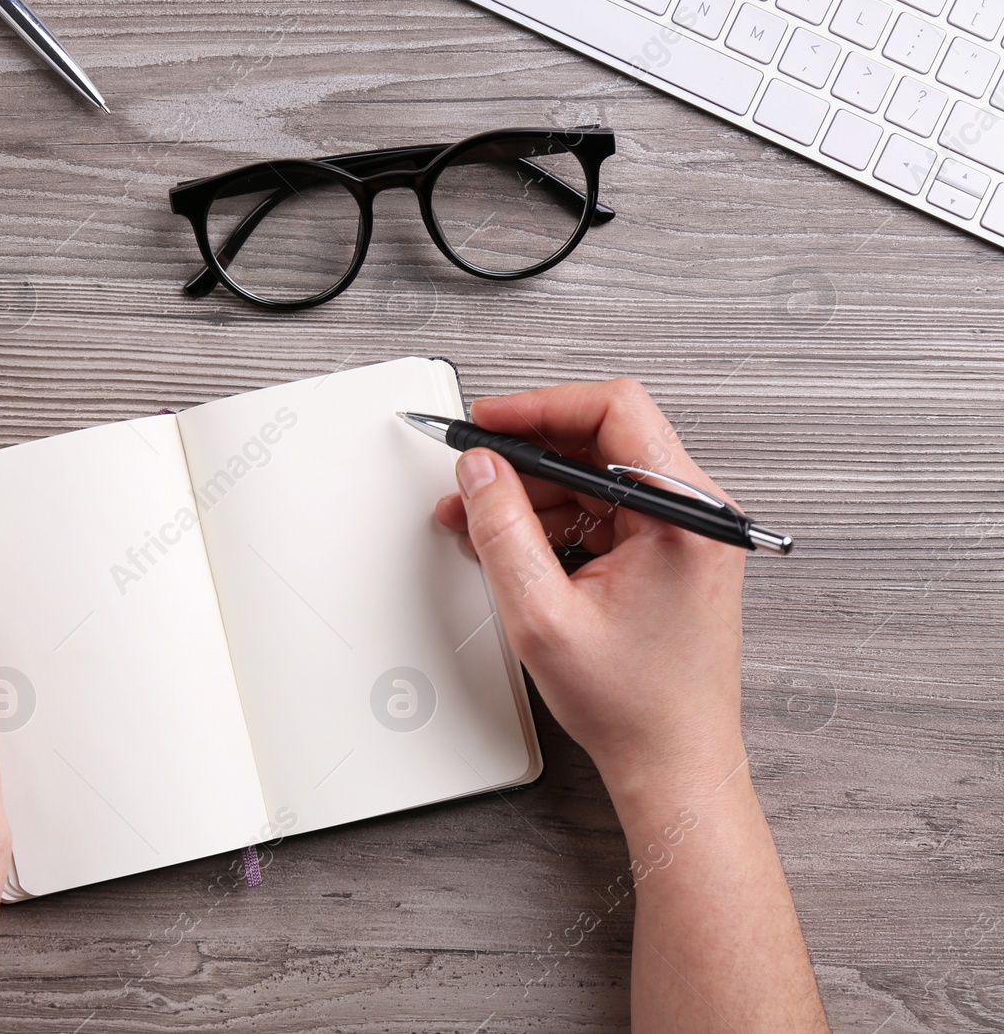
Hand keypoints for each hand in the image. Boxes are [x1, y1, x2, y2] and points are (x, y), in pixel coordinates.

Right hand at [434, 378, 747, 807]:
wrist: (674, 763)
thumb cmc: (635, 707)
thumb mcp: (543, 616)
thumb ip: (503, 531)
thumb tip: (480, 472)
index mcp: (684, 516)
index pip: (613, 410)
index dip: (539, 407)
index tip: (489, 422)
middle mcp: (695, 514)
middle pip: (603, 437)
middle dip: (528, 451)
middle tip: (475, 467)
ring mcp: (685, 533)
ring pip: (597, 473)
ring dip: (535, 488)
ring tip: (478, 516)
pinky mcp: (669, 552)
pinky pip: (605, 508)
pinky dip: (556, 517)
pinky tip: (513, 540)